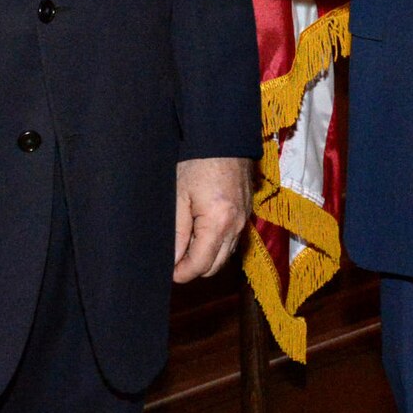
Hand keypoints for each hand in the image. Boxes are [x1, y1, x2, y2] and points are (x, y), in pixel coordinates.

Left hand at [174, 157, 251, 283]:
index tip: (166, 271)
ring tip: (186, 243)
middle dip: (193, 268)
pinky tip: (201, 231)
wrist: (224, 139)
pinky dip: (217, 244)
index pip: (199, 266)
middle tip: (173, 257)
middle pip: (214, 267)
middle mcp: (236, 227)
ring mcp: (244, 221)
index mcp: (218, 224)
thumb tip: (172, 261)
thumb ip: (177, 233)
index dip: (180, 274)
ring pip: (224, 256)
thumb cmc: (197, 164)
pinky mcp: (246, 214)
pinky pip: (232, 241)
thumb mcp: (179, 198)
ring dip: (206, 257)